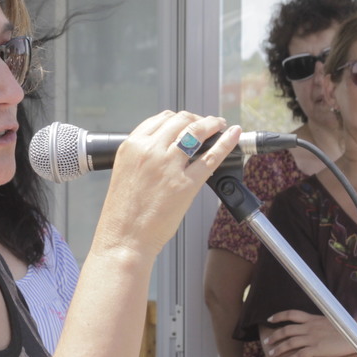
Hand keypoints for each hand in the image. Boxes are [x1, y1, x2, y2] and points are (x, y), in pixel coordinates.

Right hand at [94, 112, 240, 258]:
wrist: (124, 238)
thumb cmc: (123, 213)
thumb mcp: (126, 173)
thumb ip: (144, 157)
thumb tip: (168, 149)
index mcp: (132, 146)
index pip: (161, 119)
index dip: (180, 118)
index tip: (188, 122)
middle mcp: (150, 151)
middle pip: (180, 120)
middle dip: (197, 119)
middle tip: (206, 124)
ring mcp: (169, 166)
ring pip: (196, 131)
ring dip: (212, 123)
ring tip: (219, 125)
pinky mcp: (185, 184)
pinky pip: (212, 157)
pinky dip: (226, 142)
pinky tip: (233, 135)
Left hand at [261, 310, 352, 356]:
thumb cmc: (346, 328)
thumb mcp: (329, 320)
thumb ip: (318, 323)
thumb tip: (312, 325)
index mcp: (312, 318)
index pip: (291, 314)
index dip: (279, 316)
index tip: (269, 319)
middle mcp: (310, 327)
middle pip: (286, 330)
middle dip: (275, 336)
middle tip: (267, 342)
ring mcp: (313, 338)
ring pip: (290, 343)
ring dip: (279, 348)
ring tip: (272, 353)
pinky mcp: (318, 349)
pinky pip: (300, 355)